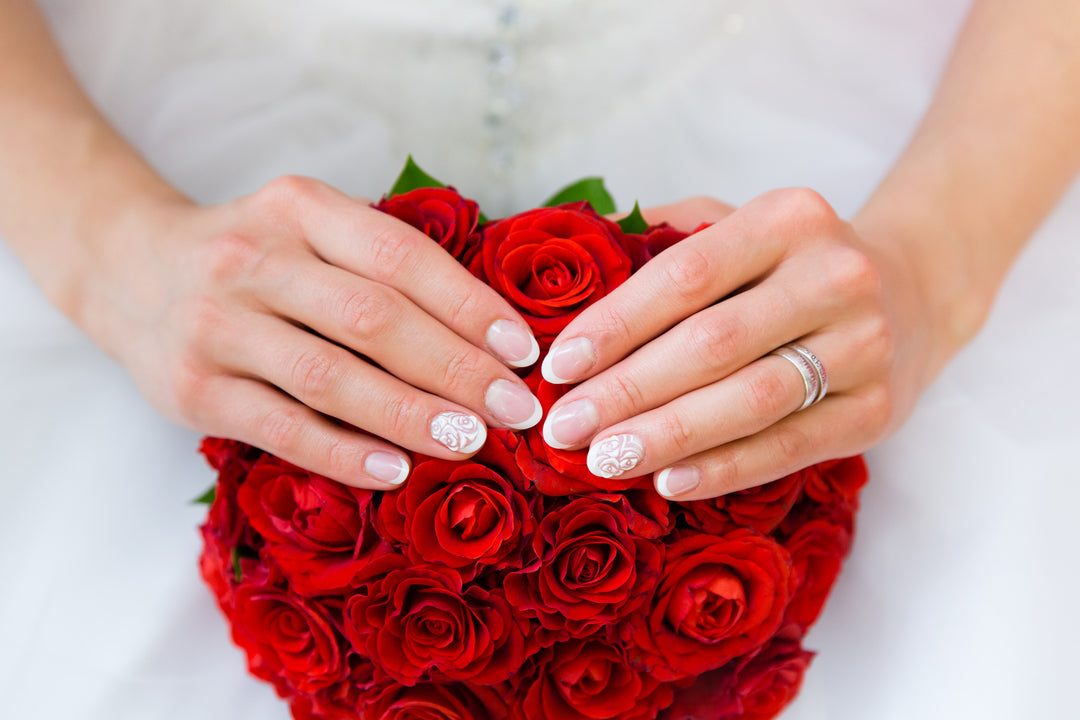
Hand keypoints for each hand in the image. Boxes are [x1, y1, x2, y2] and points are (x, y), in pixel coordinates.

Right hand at [81, 176, 541, 488]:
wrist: (129, 268)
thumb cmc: (256, 259)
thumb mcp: (310, 232)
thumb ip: (381, 268)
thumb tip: (490, 338)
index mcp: (299, 208)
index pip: (401, 256)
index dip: (470, 305)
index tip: (524, 351)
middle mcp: (254, 258)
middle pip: (373, 318)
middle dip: (457, 368)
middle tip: (515, 409)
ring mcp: (217, 324)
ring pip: (330, 376)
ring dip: (410, 414)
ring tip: (470, 441)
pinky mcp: (192, 387)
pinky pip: (282, 428)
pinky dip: (343, 453)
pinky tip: (395, 470)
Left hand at [539, 190, 931, 499]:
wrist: (914, 291)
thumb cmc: (795, 263)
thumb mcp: (740, 225)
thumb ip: (664, 236)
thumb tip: (572, 267)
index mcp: (789, 219)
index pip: (685, 276)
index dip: (615, 325)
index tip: (558, 366)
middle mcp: (835, 276)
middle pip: (711, 344)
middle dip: (626, 390)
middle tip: (563, 428)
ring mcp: (865, 345)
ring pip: (750, 400)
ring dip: (668, 435)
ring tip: (603, 459)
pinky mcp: (877, 410)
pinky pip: (789, 446)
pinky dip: (725, 468)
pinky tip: (669, 481)